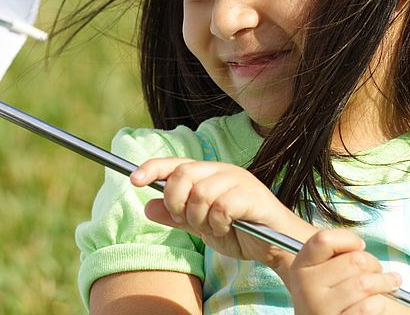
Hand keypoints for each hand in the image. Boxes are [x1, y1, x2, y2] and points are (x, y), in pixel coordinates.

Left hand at [129, 157, 315, 266]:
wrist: (276, 246)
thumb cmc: (242, 231)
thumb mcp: (202, 226)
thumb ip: (177, 216)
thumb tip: (147, 205)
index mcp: (210, 174)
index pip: (176, 164)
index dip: (153, 168)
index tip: (133, 180)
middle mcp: (223, 171)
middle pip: (183, 175)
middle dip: (177, 203)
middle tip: (190, 220)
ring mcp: (239, 181)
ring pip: (200, 193)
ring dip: (200, 218)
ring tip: (214, 226)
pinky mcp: (252, 195)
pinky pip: (220, 207)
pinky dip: (218, 223)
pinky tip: (228, 227)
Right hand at [284, 228, 401, 314]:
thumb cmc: (326, 292)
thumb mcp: (320, 269)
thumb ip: (334, 253)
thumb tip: (359, 247)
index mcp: (301, 267)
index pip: (324, 240)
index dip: (349, 239)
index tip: (360, 246)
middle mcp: (306, 288)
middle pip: (355, 260)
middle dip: (373, 262)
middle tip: (376, 268)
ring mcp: (321, 309)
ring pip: (365, 284)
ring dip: (383, 282)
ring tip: (387, 282)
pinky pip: (368, 307)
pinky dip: (378, 303)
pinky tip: (376, 302)